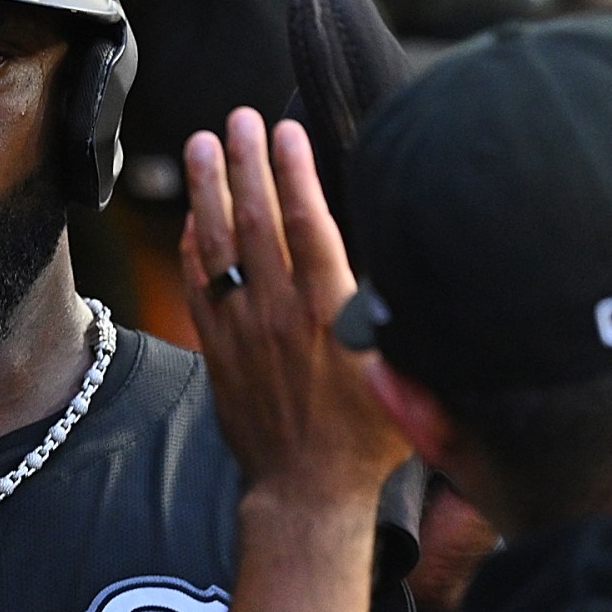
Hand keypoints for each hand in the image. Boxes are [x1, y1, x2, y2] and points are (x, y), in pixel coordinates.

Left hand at [180, 109, 407, 507]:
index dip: (294, 172)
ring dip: (207, 191)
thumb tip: (420, 272)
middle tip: (237, 118)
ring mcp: (241, 330)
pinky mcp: (218, 351)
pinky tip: (192, 216)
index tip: (286, 130)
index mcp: (328, 312)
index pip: (307, 224)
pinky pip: (197, 288)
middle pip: (254, 221)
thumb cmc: (369, 438)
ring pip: (218, 246)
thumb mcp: (409, 378)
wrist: (307, 493)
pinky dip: (192, 248)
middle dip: (245, 163)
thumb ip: (406, 323)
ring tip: (202, 145)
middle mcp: (278, 313)